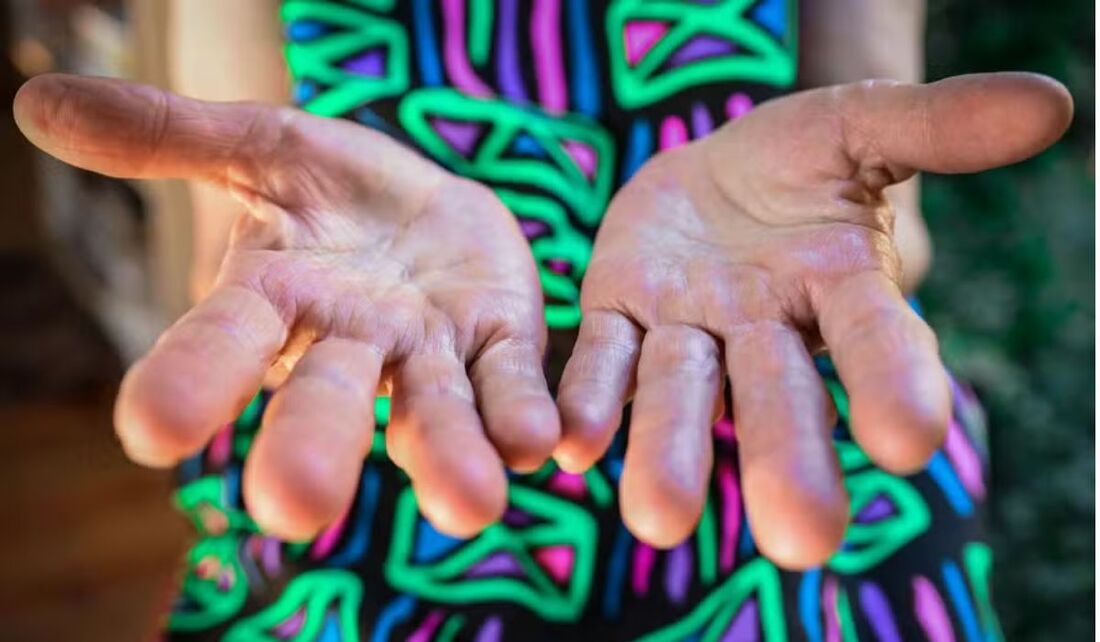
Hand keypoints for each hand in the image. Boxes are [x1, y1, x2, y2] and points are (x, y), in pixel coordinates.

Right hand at [14, 74, 560, 539]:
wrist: (419, 203)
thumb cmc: (326, 187)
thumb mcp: (256, 146)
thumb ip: (166, 135)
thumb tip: (36, 104)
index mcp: (275, 301)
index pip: (220, 344)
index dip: (188, 382)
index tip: (150, 432)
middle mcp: (347, 345)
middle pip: (326, 399)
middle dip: (314, 448)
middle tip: (294, 506)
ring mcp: (427, 354)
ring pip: (433, 413)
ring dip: (449, 459)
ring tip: (472, 507)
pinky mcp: (499, 342)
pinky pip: (512, 385)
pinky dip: (526, 415)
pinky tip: (549, 446)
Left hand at [553, 73, 1071, 566]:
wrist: (718, 171)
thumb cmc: (805, 160)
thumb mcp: (864, 127)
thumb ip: (937, 126)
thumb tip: (1053, 105)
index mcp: (840, 288)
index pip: (876, 341)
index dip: (893, 384)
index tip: (907, 441)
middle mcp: (767, 330)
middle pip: (779, 396)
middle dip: (786, 459)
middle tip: (798, 540)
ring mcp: (689, 330)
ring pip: (680, 394)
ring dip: (670, 453)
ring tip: (658, 518)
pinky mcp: (620, 313)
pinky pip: (602, 360)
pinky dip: (590, 400)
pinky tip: (571, 444)